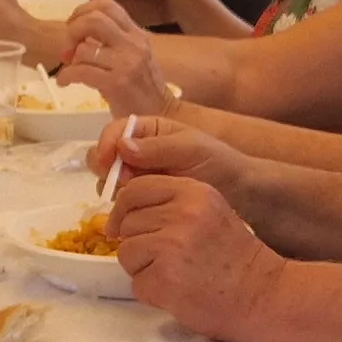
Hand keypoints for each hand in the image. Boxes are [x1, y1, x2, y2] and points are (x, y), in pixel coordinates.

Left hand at [57, 1, 169, 116]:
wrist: (160, 116)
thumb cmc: (142, 89)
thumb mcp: (133, 58)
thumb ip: (111, 43)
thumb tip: (76, 37)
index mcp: (137, 34)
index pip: (107, 5)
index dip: (83, 11)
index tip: (73, 26)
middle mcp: (134, 44)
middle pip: (94, 19)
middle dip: (73, 30)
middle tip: (68, 48)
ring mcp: (127, 64)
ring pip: (84, 48)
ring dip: (70, 60)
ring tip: (70, 69)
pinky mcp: (117, 84)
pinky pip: (81, 72)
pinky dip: (66, 76)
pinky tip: (65, 82)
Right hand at [94, 112, 249, 199]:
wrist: (238, 192)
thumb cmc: (218, 162)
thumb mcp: (190, 148)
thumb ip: (158, 147)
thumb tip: (122, 147)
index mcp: (147, 130)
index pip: (115, 130)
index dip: (105, 144)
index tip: (106, 162)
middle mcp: (137, 151)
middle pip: (103, 155)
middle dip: (106, 168)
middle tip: (124, 182)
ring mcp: (137, 176)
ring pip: (108, 180)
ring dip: (113, 188)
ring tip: (133, 198)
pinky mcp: (142, 199)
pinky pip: (121, 200)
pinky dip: (121, 205)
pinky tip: (135, 211)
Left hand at [112, 176, 289, 341]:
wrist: (261, 295)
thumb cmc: (234, 257)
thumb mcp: (208, 212)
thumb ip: (171, 204)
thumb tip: (121, 214)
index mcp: (193, 192)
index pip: (135, 189)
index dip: (124, 209)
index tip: (122, 225)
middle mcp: (182, 214)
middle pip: (127, 223)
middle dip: (138, 243)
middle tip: (167, 258)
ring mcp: (171, 247)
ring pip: (126, 253)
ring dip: (143, 269)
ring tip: (175, 274)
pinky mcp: (165, 279)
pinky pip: (136, 283)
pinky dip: (152, 292)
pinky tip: (178, 291)